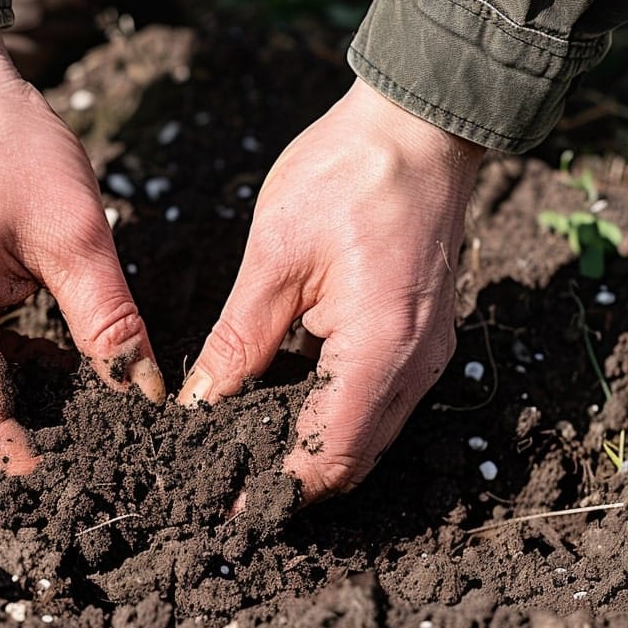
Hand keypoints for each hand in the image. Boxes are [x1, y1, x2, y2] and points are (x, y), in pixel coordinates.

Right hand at [0, 31, 163, 471]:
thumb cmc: (3, 140)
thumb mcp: (76, 235)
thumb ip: (110, 324)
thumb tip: (147, 396)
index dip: (37, 480)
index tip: (96, 503)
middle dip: (46, 454)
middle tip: (116, 475)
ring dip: (40, 413)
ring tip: (109, 434)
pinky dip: (26, 372)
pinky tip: (78, 370)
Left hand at [177, 78, 482, 501]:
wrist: (419, 126)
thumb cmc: (348, 174)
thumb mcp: (275, 258)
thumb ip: (239, 342)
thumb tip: (202, 404)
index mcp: (380, 349)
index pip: (326, 457)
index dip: (272, 489)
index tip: (220, 500)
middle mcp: (416, 366)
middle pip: (351, 461)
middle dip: (287, 480)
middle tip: (221, 482)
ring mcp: (426, 354)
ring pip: (365, 436)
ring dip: (307, 452)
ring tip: (240, 451)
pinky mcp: (421, 338)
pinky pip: (375, 402)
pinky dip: (330, 417)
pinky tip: (280, 404)